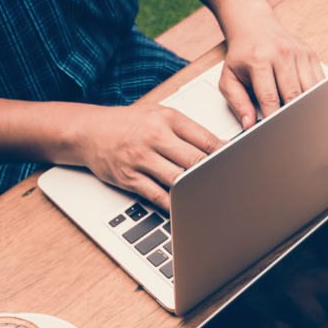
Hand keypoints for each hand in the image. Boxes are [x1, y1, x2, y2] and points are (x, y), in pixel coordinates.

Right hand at [73, 102, 224, 210]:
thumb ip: (189, 131)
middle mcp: (154, 136)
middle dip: (215, 175)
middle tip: (232, 187)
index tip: (239, 167)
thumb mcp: (159, 116)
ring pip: (178, 180)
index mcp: (167, 118)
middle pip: (195, 160)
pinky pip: (158, 196)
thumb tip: (221, 147)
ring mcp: (141, 158)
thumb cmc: (129, 124)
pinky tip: (187, 211)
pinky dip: (174, 206)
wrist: (88, 131)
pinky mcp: (130, 177)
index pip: (206, 139)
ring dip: (197, 192)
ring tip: (214, 201)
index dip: (226, 156)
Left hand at [218, 12, 323, 128]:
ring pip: (311, 90)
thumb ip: (238, 103)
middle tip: (293, 133)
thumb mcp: (229, 78)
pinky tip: (312, 107)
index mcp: (259, 60)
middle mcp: (281, 54)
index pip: (270, 98)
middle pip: (294, 95)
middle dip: (294, 116)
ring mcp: (298, 53)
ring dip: (308, 108)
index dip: (274, 119)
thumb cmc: (242, 55)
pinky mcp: (310, 55)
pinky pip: (319, 82)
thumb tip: (249, 125)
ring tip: (304, 123)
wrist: (253, 25)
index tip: (275, 133)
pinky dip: (317, 97)